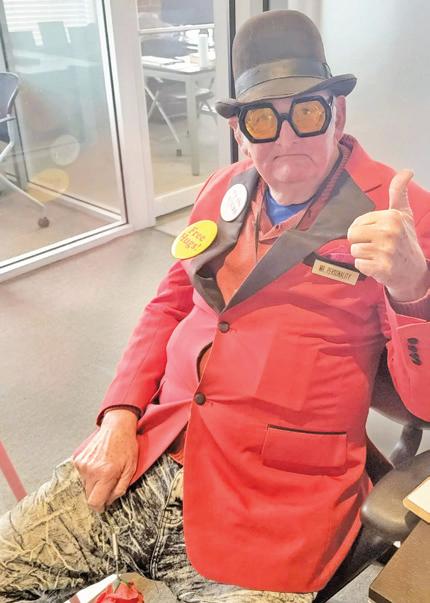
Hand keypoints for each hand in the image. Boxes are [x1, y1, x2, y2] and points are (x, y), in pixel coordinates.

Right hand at [73, 409, 138, 511]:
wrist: (116, 427)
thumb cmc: (126, 446)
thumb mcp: (131, 469)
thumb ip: (120, 488)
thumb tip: (110, 501)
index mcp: (105, 474)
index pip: (94, 502)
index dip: (100, 507)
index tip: (103, 505)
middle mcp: (91, 470)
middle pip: (88, 495)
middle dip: (98, 494)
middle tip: (108, 484)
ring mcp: (83, 464)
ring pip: (85, 485)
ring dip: (93, 483)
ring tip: (104, 471)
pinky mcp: (78, 460)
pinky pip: (82, 475)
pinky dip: (89, 474)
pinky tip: (99, 464)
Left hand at [347, 169, 428, 300]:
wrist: (412, 270)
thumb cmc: (404, 240)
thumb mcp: (403, 214)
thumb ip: (398, 192)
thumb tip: (406, 171)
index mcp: (392, 216)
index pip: (356, 223)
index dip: (363, 230)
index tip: (377, 234)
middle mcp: (390, 232)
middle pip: (352, 235)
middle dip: (360, 242)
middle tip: (375, 246)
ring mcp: (386, 250)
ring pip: (354, 250)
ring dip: (363, 255)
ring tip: (377, 255)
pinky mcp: (381, 267)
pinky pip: (359, 264)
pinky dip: (365, 267)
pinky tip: (377, 265)